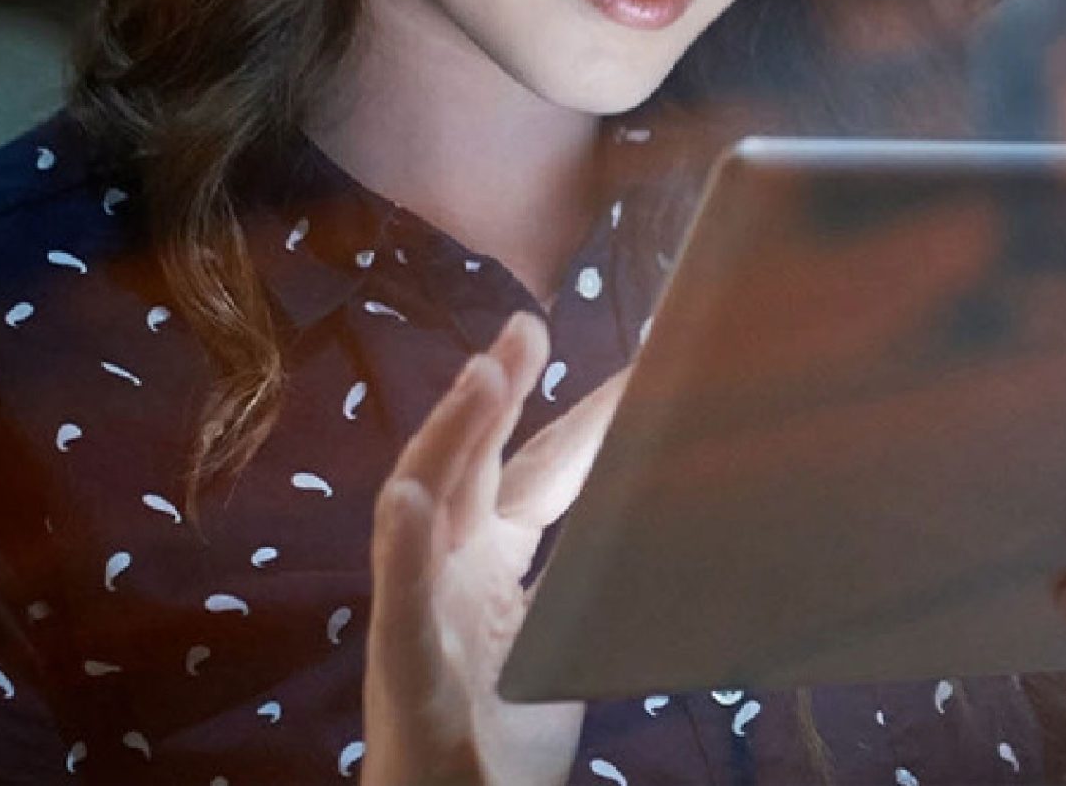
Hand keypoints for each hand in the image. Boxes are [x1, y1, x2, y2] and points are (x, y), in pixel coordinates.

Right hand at [362, 314, 627, 785]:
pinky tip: (408, 499)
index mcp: (490, 566)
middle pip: (475, 467)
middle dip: (498, 392)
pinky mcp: (407, 675)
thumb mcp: (562, 638)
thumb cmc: (503, 739)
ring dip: (451, 438)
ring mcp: (422, 620)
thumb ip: (590, 573)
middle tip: (527, 326)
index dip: (581, 418)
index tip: (635, 362)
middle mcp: (450, 576)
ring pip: (425, 511)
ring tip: (481, 374)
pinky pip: (403, 607)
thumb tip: (663, 514)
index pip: (540, 473)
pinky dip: (404, 551)